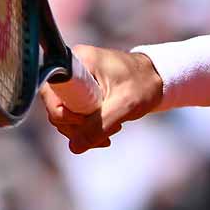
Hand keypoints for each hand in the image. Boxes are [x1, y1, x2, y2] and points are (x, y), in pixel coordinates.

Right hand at [39, 45, 163, 153]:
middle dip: (77, 126)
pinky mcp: (79, 91)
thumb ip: (99, 126)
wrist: (158, 79)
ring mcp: (73, 80)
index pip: (50, 93)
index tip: (87, 120)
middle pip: (55, 106)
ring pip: (63, 114)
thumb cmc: (144, 85)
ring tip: (112, 130)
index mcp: (77, 61)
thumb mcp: (125, 106)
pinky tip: (108, 131)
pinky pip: (73, 114)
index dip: (63, 113)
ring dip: (83, 130)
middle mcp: (69, 68)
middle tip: (105, 132)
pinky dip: (87, 127)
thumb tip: (75, 147)